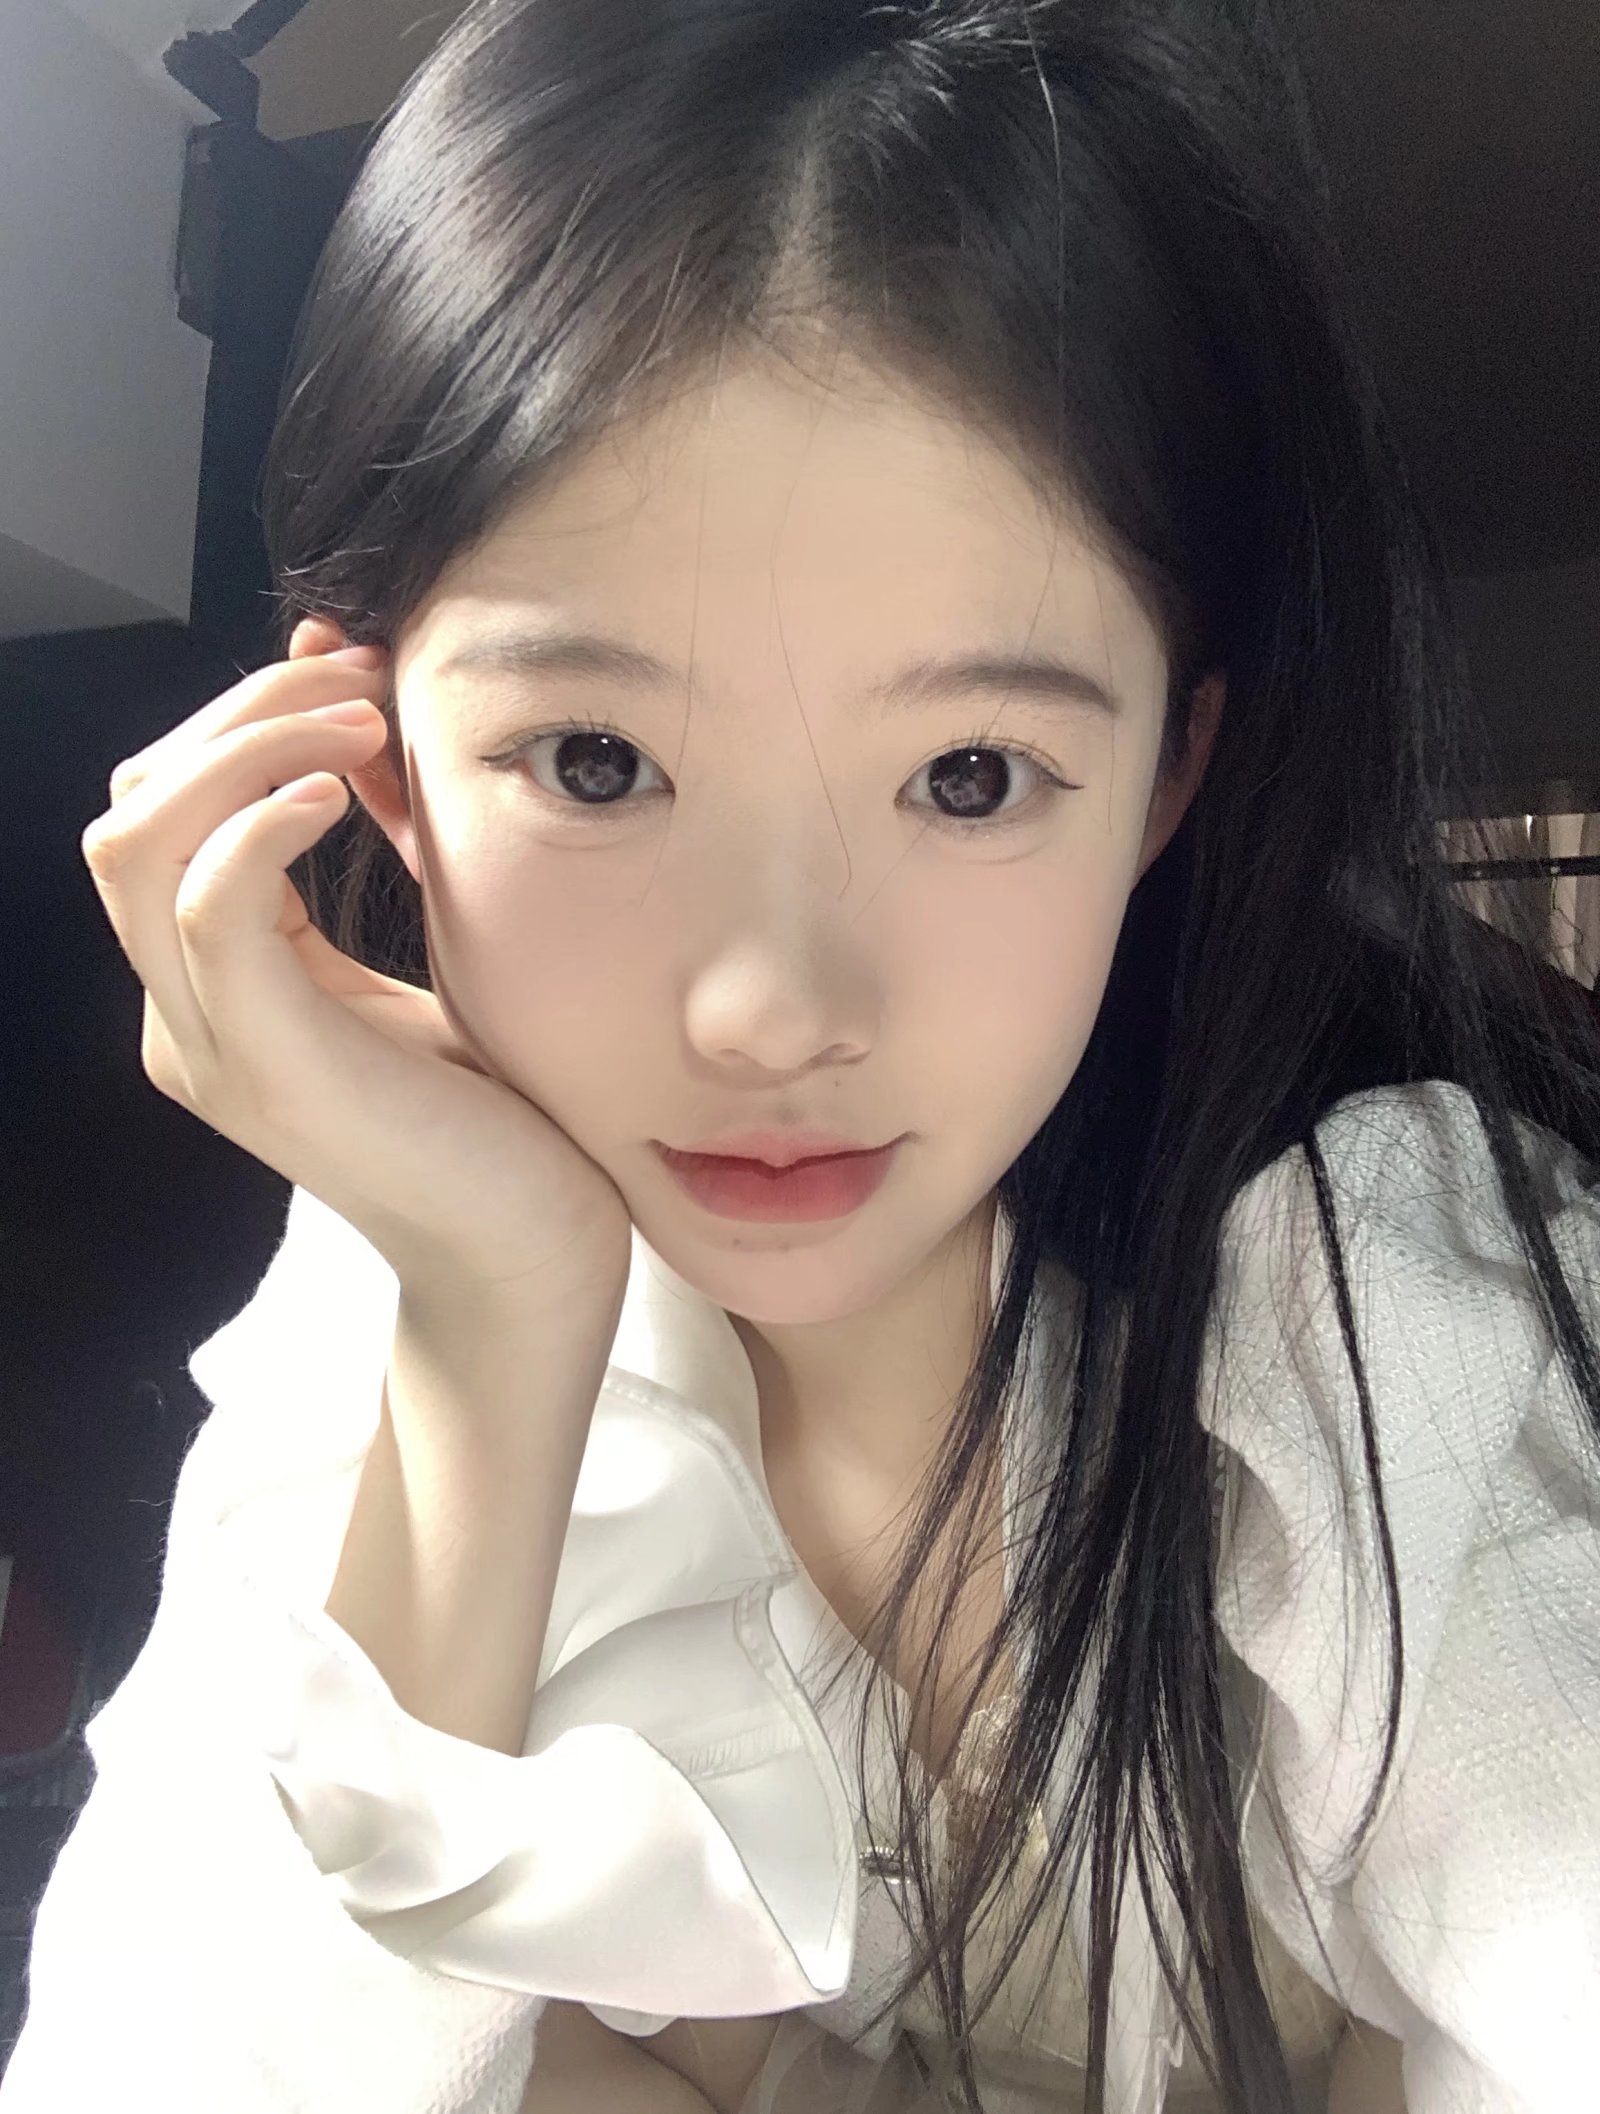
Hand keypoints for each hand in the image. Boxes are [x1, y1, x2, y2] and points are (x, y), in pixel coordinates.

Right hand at [80, 617, 633, 1313]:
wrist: (531, 1254)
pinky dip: (258, 825)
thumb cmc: (498, 1111)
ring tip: (361, 726)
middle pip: (130, 810)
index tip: (355, 673)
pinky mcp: (269, 1062)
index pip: (159, 813)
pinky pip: (210, 906)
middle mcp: (183, 1018)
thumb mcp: (420, 953)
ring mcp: (210, 1045)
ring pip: (139, 843)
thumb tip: (351, 705)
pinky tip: (340, 793)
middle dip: (237, 714)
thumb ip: (374, 842)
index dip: (240, 718)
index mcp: (213, 990)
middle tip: (359, 680)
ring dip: (245, 749)